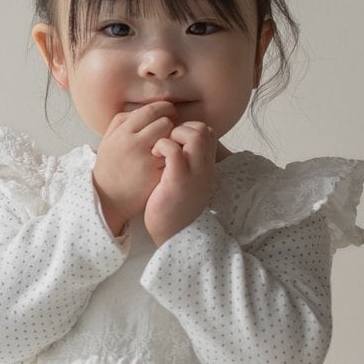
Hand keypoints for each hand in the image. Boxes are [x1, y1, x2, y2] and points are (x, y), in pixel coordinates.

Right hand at [92, 102, 178, 233]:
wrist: (108, 199)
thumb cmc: (110, 167)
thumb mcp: (108, 140)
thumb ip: (121, 121)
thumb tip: (140, 109)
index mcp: (122, 133)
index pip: (150, 111)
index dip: (164, 108)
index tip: (169, 112)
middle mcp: (134, 144)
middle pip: (164, 123)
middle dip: (170, 125)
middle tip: (172, 130)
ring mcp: (146, 160)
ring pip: (171, 140)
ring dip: (174, 140)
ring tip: (171, 144)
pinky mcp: (156, 175)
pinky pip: (172, 158)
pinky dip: (174, 156)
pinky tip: (171, 159)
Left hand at [143, 120, 217, 246]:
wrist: (175, 236)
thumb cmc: (175, 209)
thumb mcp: (188, 184)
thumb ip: (188, 165)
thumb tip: (177, 147)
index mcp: (206, 167)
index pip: (209, 133)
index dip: (190, 129)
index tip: (173, 141)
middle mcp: (205, 168)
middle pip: (204, 129)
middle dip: (182, 128)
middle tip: (166, 142)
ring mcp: (194, 173)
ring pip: (195, 135)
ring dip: (174, 134)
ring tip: (161, 148)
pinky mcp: (178, 180)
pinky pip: (174, 151)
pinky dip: (162, 146)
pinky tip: (154, 155)